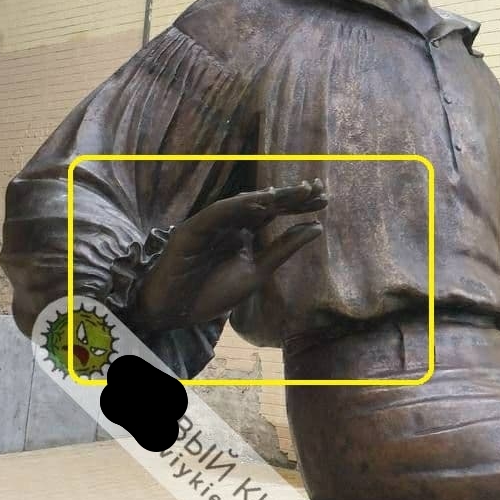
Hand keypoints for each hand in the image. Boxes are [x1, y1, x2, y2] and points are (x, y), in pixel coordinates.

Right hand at [132, 179, 326, 331]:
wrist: (175, 313)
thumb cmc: (212, 294)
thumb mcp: (257, 272)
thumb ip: (283, 249)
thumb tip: (317, 227)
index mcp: (243, 233)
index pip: (273, 213)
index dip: (297, 204)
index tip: (324, 198)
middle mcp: (228, 224)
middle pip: (261, 204)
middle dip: (289, 195)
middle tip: (316, 186)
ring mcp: (210, 225)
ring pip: (241, 205)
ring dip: (268, 197)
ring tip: (295, 191)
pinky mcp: (191, 230)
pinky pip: (217, 214)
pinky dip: (238, 207)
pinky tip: (261, 201)